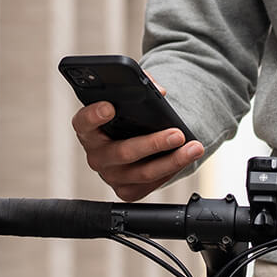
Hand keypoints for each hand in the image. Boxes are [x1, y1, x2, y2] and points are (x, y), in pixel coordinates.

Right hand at [71, 81, 203, 201]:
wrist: (131, 142)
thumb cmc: (126, 118)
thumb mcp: (128, 99)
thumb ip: (140, 86)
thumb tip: (160, 92)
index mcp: (88, 130)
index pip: (83, 122)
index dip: (94, 115)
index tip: (110, 107)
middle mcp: (96, 156)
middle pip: (123, 152)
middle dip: (154, 143)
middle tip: (177, 134)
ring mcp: (110, 176)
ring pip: (143, 172)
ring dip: (172, 161)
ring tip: (193, 148)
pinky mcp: (126, 191)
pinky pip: (151, 184)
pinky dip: (172, 170)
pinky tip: (185, 158)